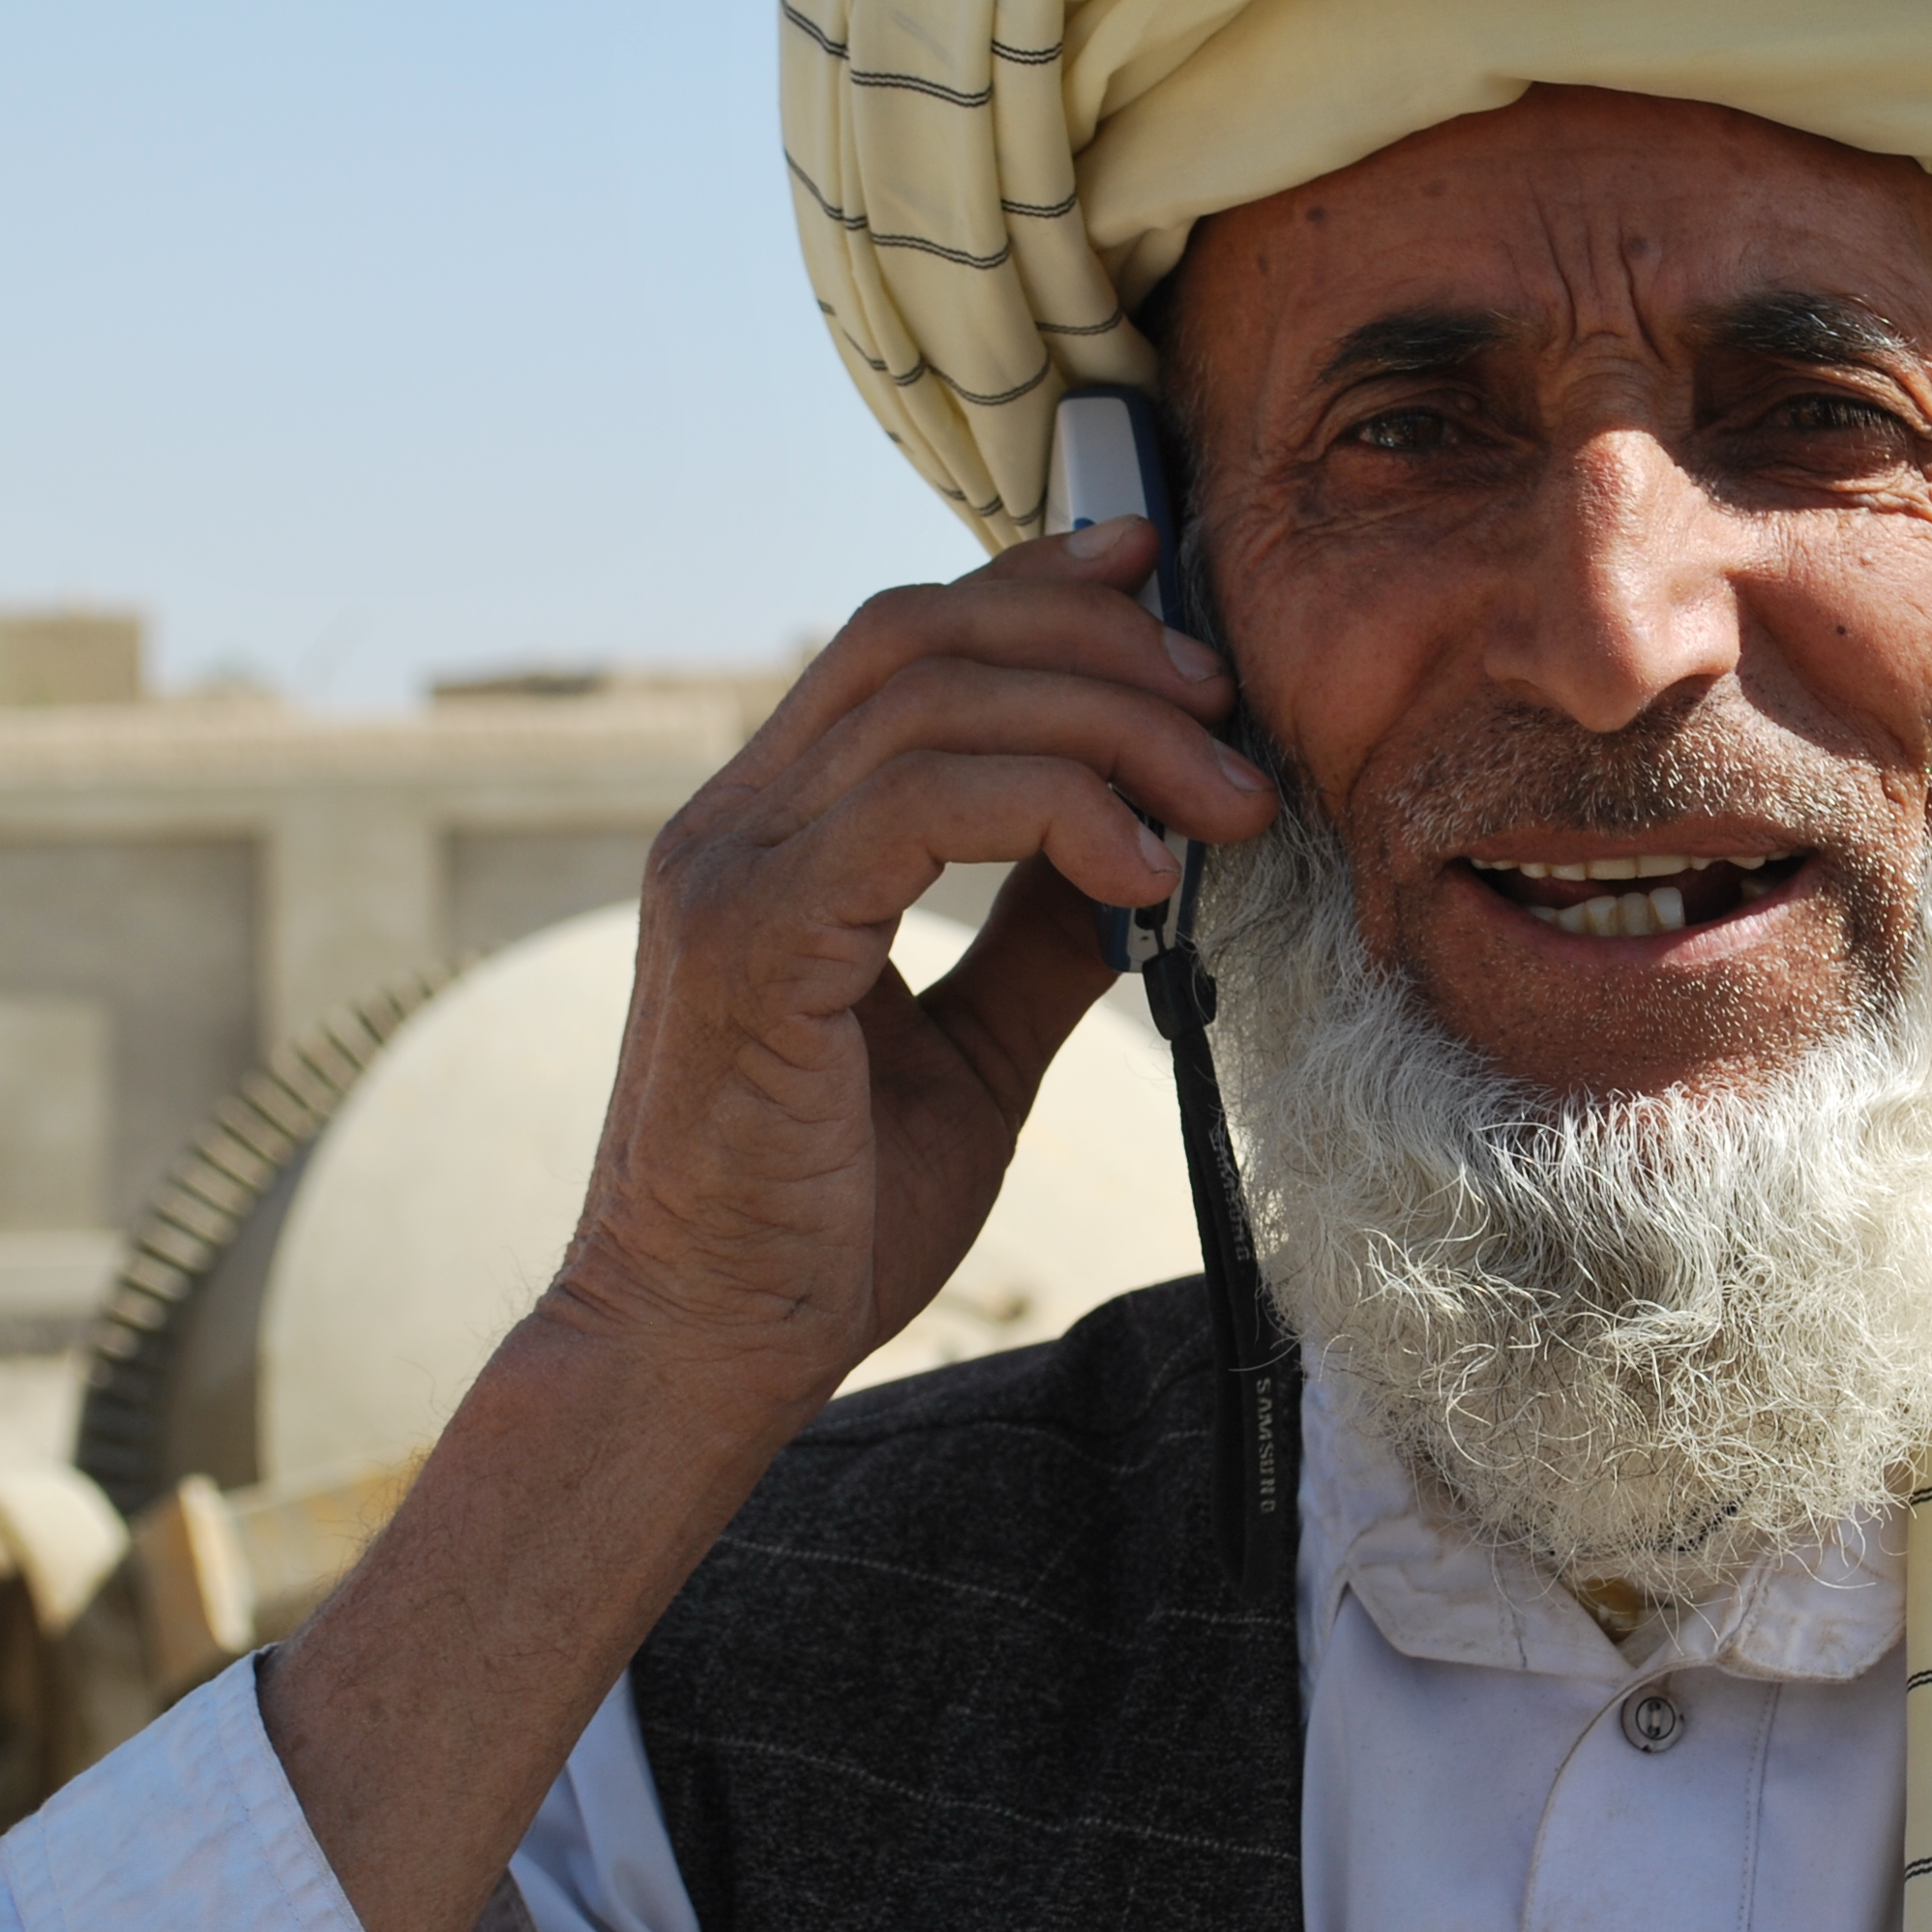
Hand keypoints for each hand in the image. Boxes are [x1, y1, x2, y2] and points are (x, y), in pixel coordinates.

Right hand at [551, 516, 1276, 1407]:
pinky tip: (1143, 870)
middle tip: (1225, 703)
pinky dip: (1052, 808)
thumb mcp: (973, 1050)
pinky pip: (916, 804)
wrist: (706, 1352)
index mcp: (776, 832)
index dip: (1034, 586)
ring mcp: (728, 869)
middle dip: (1095, 642)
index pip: (903, 642)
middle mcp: (734, 822)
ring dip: (1107, 726)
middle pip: (920, 633)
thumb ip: (1039, 935)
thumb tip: (1143, 842)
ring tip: (1222, 803)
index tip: (1159, 579)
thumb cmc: (823, 1217)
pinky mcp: (749, 937)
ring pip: (933, 700)